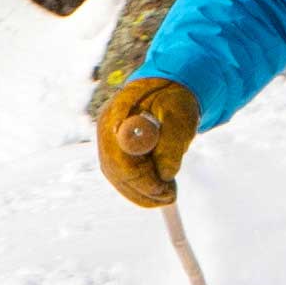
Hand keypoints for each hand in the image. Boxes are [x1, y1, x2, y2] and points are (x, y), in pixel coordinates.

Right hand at [95, 73, 197, 208]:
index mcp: (118, 116)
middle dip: (143, 191)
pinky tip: (157, 192)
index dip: (142, 179)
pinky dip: (138, 188)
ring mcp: (108, 141)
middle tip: (170, 198)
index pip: (123, 158)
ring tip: (167, 196)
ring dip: (141, 194)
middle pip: (116, 171)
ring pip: (117, 178)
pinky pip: (121, 176)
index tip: (166, 188)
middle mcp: (107, 130)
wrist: (163, 86)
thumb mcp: (179, 116)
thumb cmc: (172, 99)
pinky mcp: (114, 150)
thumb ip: (171, 144)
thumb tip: (165, 175)